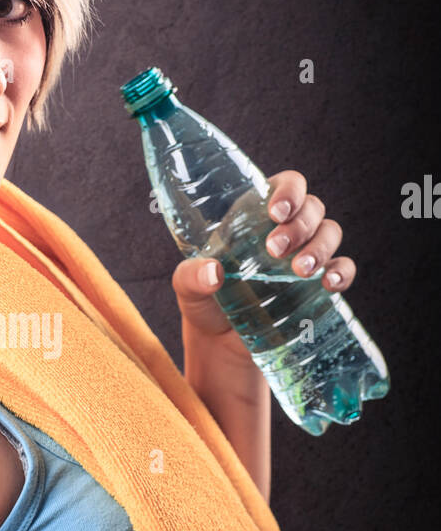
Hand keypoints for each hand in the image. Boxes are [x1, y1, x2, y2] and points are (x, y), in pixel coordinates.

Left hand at [171, 170, 356, 347]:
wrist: (219, 345)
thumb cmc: (204, 303)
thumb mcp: (187, 288)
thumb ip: (191, 278)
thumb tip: (212, 273)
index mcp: (255, 215)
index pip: (285, 185)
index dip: (289, 191)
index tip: (277, 212)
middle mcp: (286, 229)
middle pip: (312, 208)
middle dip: (300, 225)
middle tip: (275, 250)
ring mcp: (305, 255)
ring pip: (330, 232)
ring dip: (321, 247)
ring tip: (300, 270)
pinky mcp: (317, 286)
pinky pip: (342, 268)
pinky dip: (342, 272)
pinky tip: (329, 283)